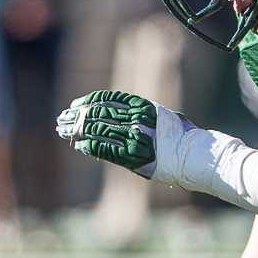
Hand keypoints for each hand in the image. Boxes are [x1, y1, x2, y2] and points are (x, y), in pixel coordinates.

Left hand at [55, 91, 187, 177]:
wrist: (194, 156)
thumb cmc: (183, 137)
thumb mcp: (164, 117)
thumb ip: (145, 115)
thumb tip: (127, 115)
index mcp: (143, 107)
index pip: (108, 100)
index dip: (88, 102)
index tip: (75, 105)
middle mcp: (137, 120)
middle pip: (99, 114)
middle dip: (78, 117)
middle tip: (63, 119)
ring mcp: (135, 138)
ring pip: (98, 130)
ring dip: (78, 131)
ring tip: (65, 132)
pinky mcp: (134, 157)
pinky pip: (106, 150)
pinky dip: (91, 147)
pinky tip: (81, 146)